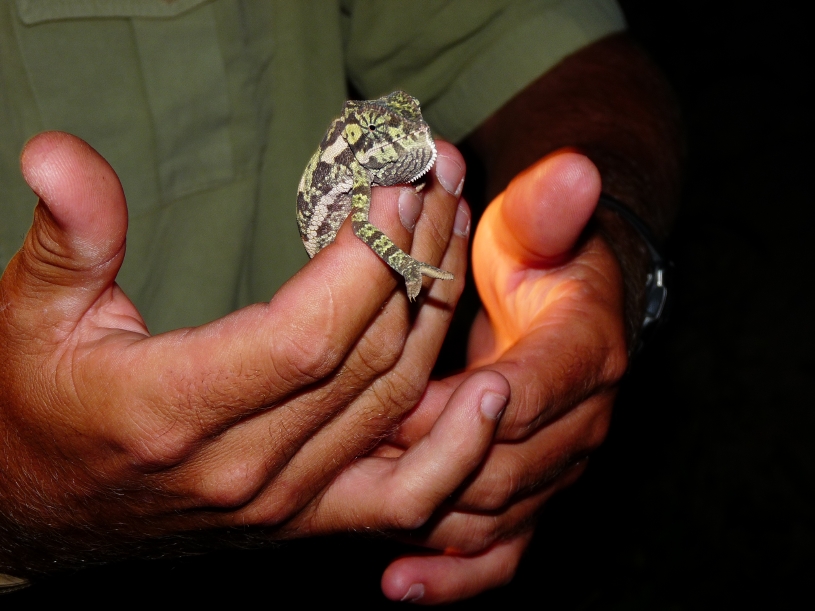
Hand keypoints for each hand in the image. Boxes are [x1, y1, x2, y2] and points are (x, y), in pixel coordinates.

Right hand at [0, 133, 483, 574]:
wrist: (34, 514)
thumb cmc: (30, 409)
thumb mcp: (29, 314)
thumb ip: (68, 236)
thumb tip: (56, 152)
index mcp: (174, 410)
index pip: (308, 335)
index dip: (367, 259)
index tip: (396, 188)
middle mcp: (243, 468)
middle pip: (368, 357)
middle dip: (415, 259)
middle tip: (439, 183)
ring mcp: (284, 501)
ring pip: (395, 406)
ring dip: (438, 316)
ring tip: (457, 235)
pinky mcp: (305, 518)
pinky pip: (404, 498)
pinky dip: (455, 452)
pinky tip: (489, 394)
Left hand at [379, 151, 628, 603]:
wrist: (570, 310)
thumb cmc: (540, 259)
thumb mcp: (540, 225)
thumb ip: (550, 207)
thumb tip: (576, 168)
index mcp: (586, 353)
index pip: (530, 389)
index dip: (467, 400)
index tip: (396, 402)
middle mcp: (581, 425)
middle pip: (502, 467)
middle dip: (425, 456)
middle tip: (347, 442)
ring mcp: (556, 471)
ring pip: (490, 516)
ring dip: (424, 514)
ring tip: (347, 505)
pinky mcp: (531, 501)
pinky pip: (501, 556)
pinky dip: (455, 576)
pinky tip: (398, 584)